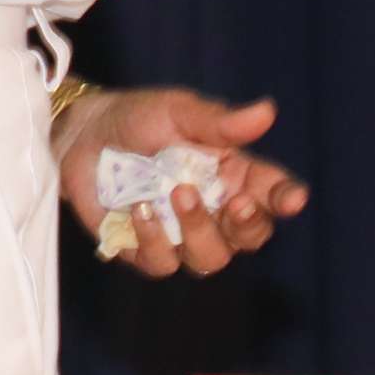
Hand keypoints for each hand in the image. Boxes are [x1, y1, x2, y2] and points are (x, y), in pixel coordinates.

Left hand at [51, 86, 308, 276]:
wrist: (81, 133)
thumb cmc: (138, 117)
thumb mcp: (178, 111)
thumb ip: (219, 122)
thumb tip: (266, 112)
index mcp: (232, 175)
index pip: (270, 194)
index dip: (285, 199)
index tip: (293, 198)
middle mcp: (213, 211)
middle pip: (250, 237)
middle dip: (248, 225)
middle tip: (235, 202)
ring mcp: (179, 235)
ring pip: (209, 259)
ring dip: (199, 232)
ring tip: (178, 195)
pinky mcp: (144, 250)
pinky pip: (161, 264)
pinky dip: (153, 241)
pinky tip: (139, 211)